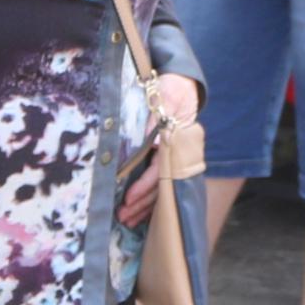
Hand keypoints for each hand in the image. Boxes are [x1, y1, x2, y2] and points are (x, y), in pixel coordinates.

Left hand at [121, 75, 202, 225]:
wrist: (182, 83)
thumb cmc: (173, 89)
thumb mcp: (166, 97)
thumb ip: (156, 119)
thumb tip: (150, 140)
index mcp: (175, 143)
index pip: (159, 171)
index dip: (144, 187)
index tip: (128, 200)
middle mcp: (174, 155)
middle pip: (159, 187)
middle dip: (141, 205)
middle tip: (122, 218)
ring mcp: (170, 159)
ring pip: (159, 189)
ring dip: (143, 206)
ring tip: (126, 220)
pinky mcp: (164, 158)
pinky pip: (157, 182)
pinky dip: (147, 197)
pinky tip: (137, 210)